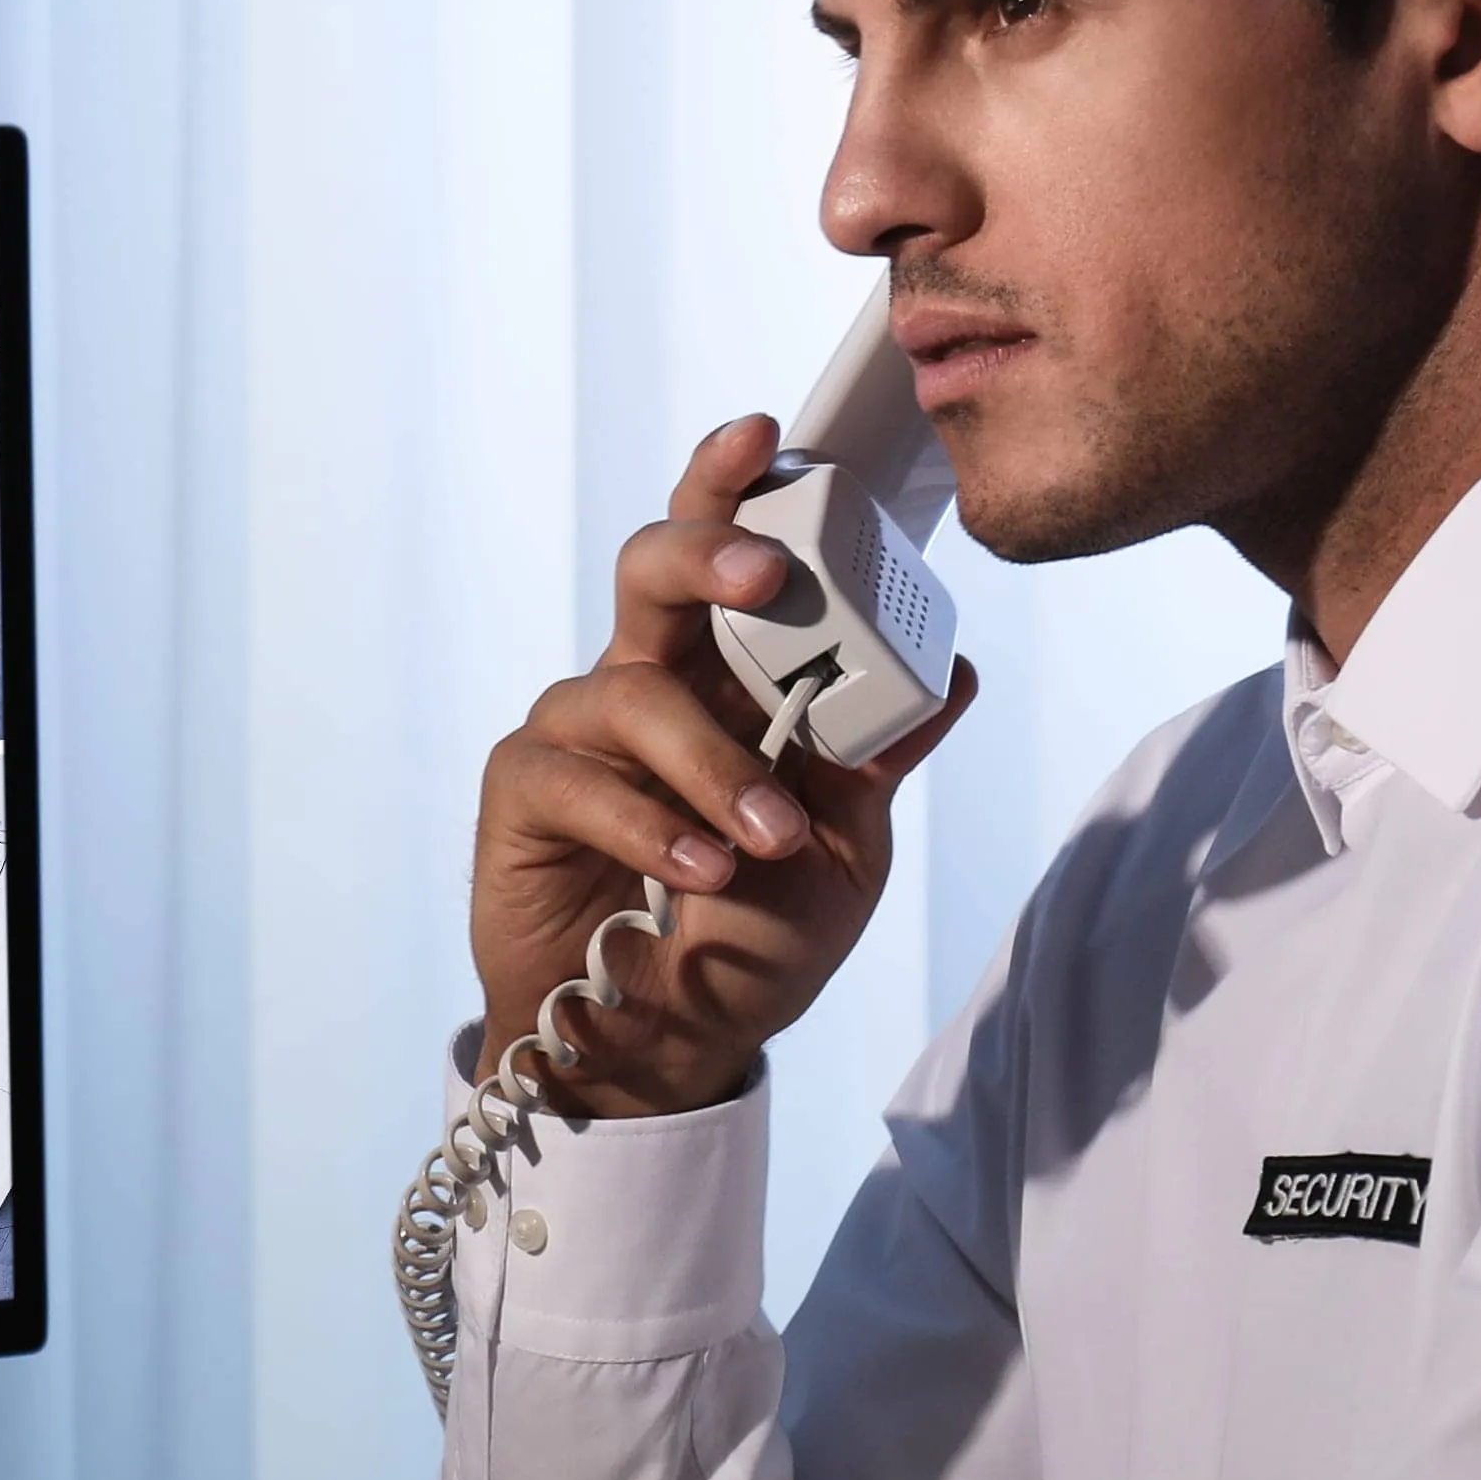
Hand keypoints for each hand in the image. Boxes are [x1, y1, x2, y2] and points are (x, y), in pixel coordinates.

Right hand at [470, 409, 973, 1119]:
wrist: (669, 1045)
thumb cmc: (750, 940)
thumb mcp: (846, 853)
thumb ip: (877, 760)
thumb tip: (956, 670)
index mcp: (726, 680)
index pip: (727, 557)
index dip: (735, 488)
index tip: (768, 434)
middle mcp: (647, 685)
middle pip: (649, 572)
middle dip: (706, 552)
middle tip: (764, 575)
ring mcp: (578, 734)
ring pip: (634, 692)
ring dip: (714, 767)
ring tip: (766, 841)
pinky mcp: (524, 791)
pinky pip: (580, 777)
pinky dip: (653, 824)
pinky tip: (702, 868)